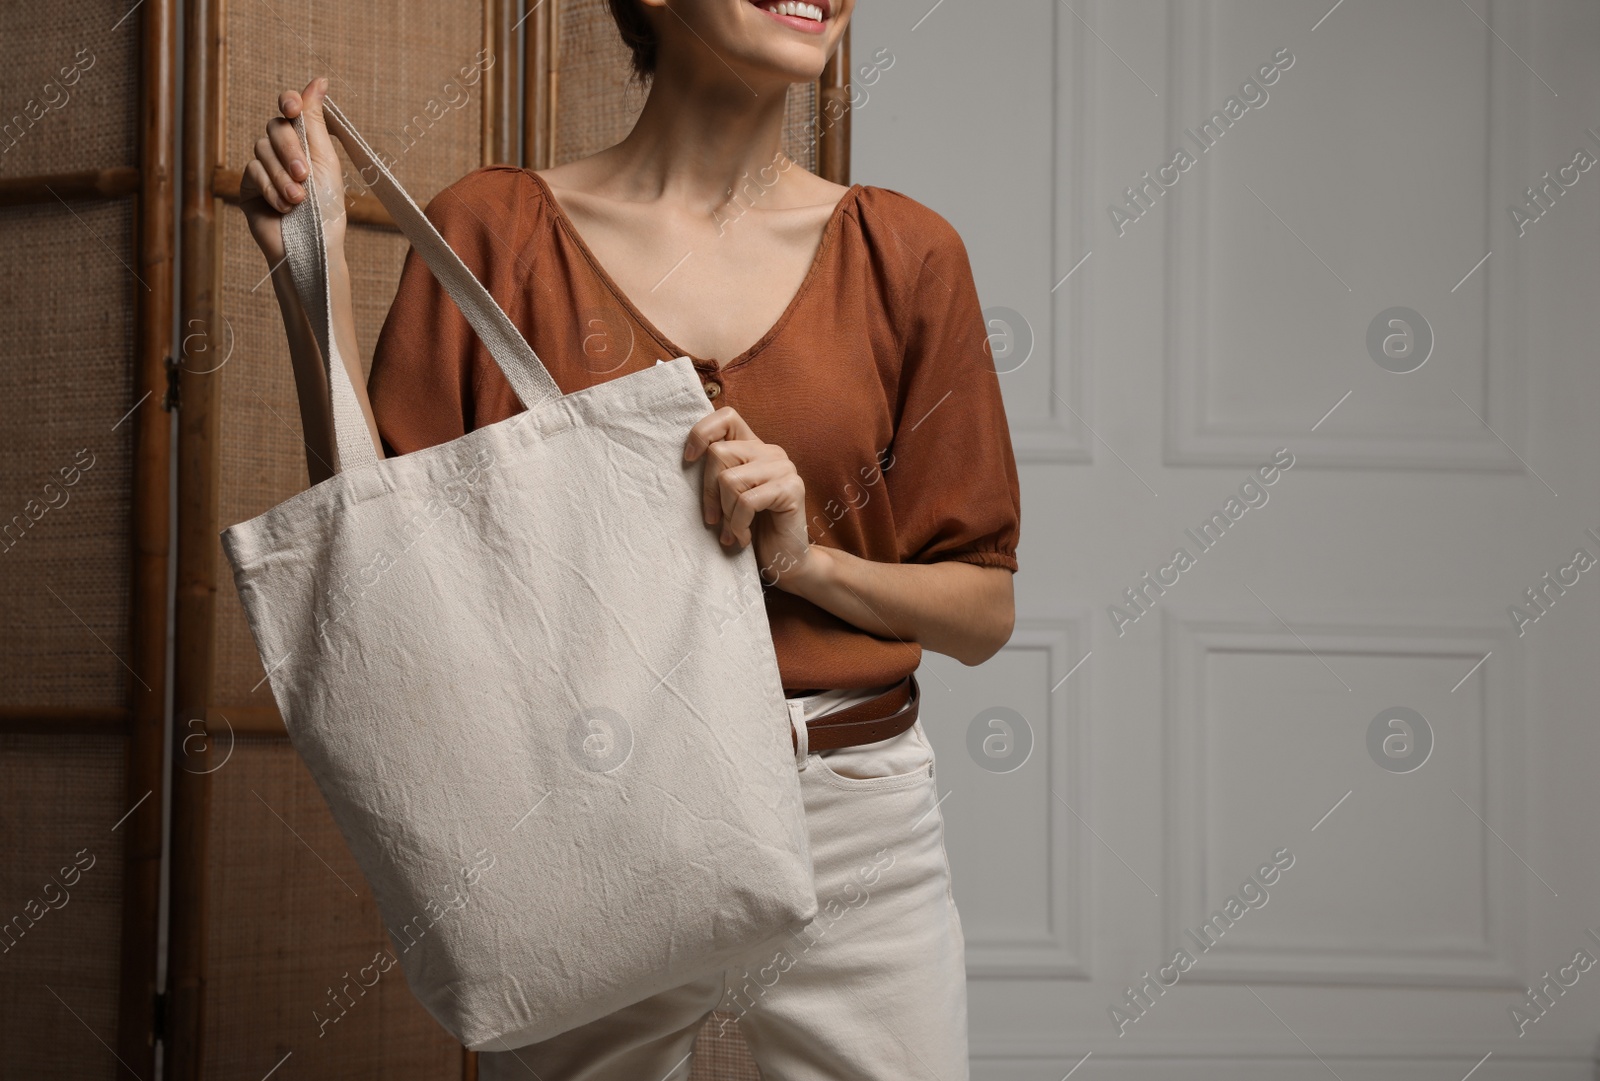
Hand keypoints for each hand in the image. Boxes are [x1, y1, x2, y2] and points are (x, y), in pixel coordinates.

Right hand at [239, 76, 345, 266]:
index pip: (291, 108)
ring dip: (282, 175)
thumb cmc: (327, 210)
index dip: (289, 102)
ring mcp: (264, 167)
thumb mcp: (325, 162)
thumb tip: (319, 80)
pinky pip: (252, 171)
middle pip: (274, 127)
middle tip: (304, 175)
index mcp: (306, 143)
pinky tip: (284, 207)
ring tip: (298, 200)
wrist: (312, 249)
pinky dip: (270, 188)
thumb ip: (315, 122)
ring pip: (262, 148)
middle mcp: (283, 151)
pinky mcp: (248, 186)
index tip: (292, 108)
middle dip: (290, 150)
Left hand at [683, 406, 818, 588]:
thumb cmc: (752, 530)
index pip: (726, 416)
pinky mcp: (792, 489)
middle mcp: (771, 452)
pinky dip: (738, 524)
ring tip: (731, 532)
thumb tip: (685, 458)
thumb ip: (716, 473)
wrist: (785, 562)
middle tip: (713, 520)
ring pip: (730, 479)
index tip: (688, 461)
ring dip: (726, 513)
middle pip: (719, 452)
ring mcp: (784, 468)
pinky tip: (742, 538)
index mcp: (754, 448)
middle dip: (708, 492)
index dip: (701, 433)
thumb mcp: (726, 497)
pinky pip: (747, 501)